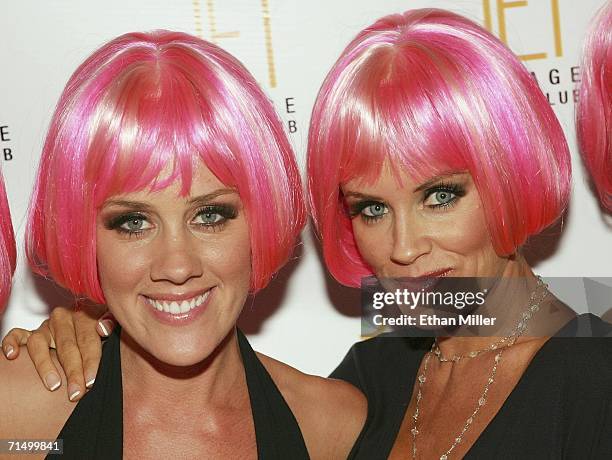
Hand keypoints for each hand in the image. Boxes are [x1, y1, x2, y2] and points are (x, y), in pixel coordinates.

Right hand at [1, 303, 115, 401]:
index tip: (91, 381)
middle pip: (67, 345)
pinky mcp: (28, 333)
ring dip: (45, 365)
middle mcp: (63, 318)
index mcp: (84, 315)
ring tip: (54, 385)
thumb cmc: (95, 334)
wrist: (80, 327)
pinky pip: (16, 335)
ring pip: (39, 343)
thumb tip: (105, 328)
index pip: (88, 339)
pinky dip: (11, 343)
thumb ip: (109, 322)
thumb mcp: (107, 325)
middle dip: (73, 371)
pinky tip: (11, 356)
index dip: (91, 361)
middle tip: (76, 392)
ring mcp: (44, 326)